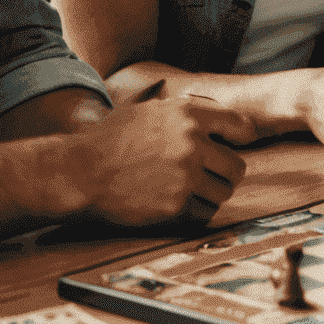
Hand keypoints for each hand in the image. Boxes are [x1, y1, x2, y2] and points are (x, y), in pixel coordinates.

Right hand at [69, 96, 254, 224]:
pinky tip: (182, 205)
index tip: (236, 146)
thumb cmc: (112, 139)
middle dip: (226, 173)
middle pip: (237, 166)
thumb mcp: (151, 110)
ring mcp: (185, 175)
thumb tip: (214, 118)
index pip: (241, 127)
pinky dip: (197, 212)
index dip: (241, 139)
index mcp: (189, 114)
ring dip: (212, 194)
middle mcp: (192, 143)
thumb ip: (185, 112)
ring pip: (223, 192)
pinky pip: (203, 213)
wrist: (82, 170)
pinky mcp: (175, 205)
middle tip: (213, 176)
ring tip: (194, 191)